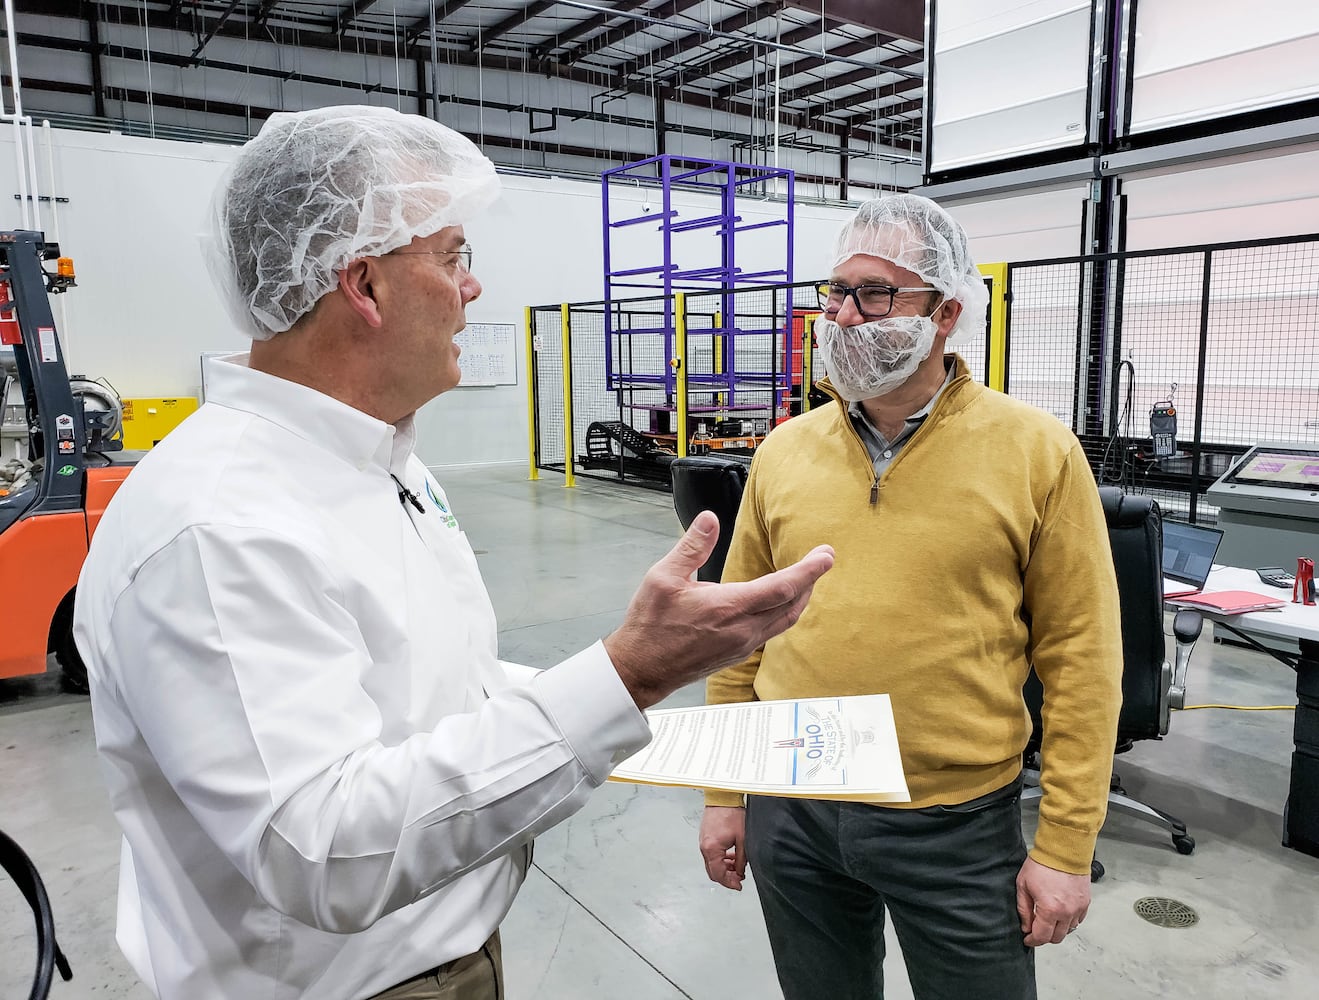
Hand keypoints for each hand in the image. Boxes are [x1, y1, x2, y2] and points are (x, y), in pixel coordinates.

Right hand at [604, 511, 833, 709]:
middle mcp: (743, 630)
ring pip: (785, 621)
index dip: (809, 570)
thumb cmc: (650, 626)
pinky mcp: (737, 654)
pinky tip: (777, 603)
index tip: (826, 555)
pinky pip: (771, 631)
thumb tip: (710, 519)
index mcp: (729, 608)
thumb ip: (692, 547)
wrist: (641, 670)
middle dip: (811, 581)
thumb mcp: (663, 577)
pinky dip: (783, 612)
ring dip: (800, 598)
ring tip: (805, 579)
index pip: (783, 586)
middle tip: (822, 560)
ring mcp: (742, 645)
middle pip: (792, 605)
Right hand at [699, 806, 746, 890]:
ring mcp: (703, 843)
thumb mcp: (742, 839)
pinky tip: (731, 857)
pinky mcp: (705, 838)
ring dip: (724, 869)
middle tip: (738, 879)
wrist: (723, 797)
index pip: (719, 874)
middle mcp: (704, 848)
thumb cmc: (732, 813)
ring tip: (737, 868)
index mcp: (712, 849)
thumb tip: (740, 872)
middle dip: (726, 878)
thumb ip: (741, 859)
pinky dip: (720, 860)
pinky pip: (711, 855)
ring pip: (711, 864)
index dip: (730, 883)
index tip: (739, 886)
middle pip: (713, 872)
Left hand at [1016, 856, 1090, 945]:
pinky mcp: (1085, 903)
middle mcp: (1067, 913)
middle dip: (1044, 937)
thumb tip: (1026, 927)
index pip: (1042, 936)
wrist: (1063, 850)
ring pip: (1068, 930)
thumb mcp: (1023, 885)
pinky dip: (1069, 921)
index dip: (1032, 940)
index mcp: (1050, 910)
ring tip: (1048, 920)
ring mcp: (1078, 908)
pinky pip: (1078, 920)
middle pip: (1057, 938)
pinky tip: (1060, 913)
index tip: (1027, 939)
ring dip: (1057, 929)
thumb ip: (1024, 909)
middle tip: (1036, 929)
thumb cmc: (1042, 864)